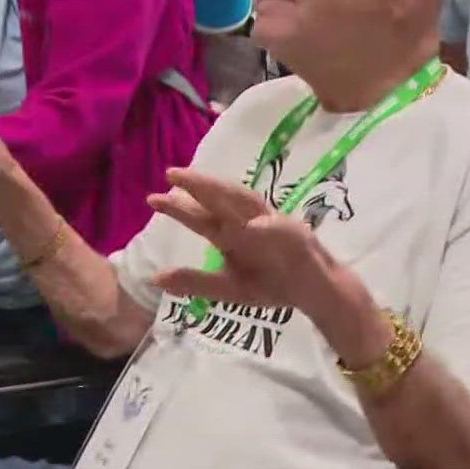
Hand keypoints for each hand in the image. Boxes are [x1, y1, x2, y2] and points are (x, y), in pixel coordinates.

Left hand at [145, 168, 346, 312]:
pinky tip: (251, 226)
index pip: (202, 215)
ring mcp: (274, 225)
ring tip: (203, 184)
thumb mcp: (228, 288)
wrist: (317, 295)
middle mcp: (249, 223)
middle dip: (198, 186)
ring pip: (248, 204)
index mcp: (232, 234)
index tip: (152, 198)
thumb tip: (153, 279)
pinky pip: (280, 229)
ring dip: (226, 192)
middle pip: (221, 200)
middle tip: (171, 174)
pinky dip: (266, 226)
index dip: (179, 207)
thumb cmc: (273, 284)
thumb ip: (195, 282)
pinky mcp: (298, 236)